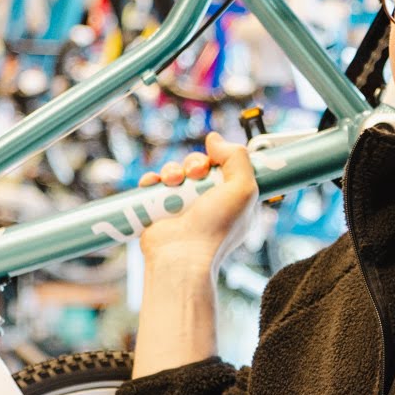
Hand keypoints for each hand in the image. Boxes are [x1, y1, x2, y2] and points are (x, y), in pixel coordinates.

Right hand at [136, 131, 257, 270]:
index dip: (219, 159)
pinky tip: (152, 184)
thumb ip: (237, 157)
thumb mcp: (243, 188)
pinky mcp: (159, 210)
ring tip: (172, 182)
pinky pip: (154, 185)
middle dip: (194, 163)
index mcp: (232, 200)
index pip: (226, 167)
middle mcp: (208, 202)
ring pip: (175, 172)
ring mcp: (182, 206)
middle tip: (194, 174)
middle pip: (199, 166)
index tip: (215, 162)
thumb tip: (214, 139)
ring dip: (171, 170)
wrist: (182, 255)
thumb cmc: (216, 227)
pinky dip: (151, 181)